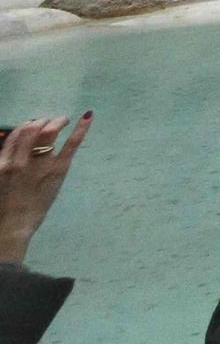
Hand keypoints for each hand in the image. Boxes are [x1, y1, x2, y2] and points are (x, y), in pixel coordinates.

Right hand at [0, 113, 88, 263]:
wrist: (11, 226)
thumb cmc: (0, 206)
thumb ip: (4, 163)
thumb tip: (11, 151)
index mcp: (3, 162)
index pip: (15, 135)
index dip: (25, 127)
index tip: (32, 126)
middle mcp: (20, 159)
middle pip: (31, 129)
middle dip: (41, 121)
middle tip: (48, 122)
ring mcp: (41, 164)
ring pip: (49, 133)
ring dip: (57, 121)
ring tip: (63, 119)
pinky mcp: (58, 170)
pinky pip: (71, 145)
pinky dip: (80, 129)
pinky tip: (87, 117)